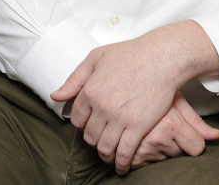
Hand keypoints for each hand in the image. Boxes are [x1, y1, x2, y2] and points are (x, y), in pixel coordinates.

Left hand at [50, 22, 218, 174]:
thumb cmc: (132, 53)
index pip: (76, 119)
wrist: (162, 56)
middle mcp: (102, 106)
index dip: (82, 122)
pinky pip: (124, 153)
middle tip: (101, 136)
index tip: (89, 122)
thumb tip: (56, 95)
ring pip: (104, 148)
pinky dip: (121, 163)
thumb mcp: (98, 57)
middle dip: (93, 138)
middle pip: (89, 136)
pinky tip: (122, 165)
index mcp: (90, 90)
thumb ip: (75, 78)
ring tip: (109, 153)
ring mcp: (120, 118)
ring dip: (105, 154)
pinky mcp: (138, 126)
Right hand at [130, 91, 218, 168]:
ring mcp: (142, 149)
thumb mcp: (176, 101)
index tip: (186, 131)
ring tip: (152, 129)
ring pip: (165, 159)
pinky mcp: (131, 158)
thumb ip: (197, 122)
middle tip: (164, 125)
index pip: (197, 147)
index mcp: (171, 124)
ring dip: (160, 149)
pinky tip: (143, 139)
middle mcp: (157, 138)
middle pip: (181, 153)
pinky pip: (149, 164)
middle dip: (175, 143)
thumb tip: (218, 136)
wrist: (121, 94)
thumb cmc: (153, 93)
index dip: (193, 140)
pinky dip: (147, 155)